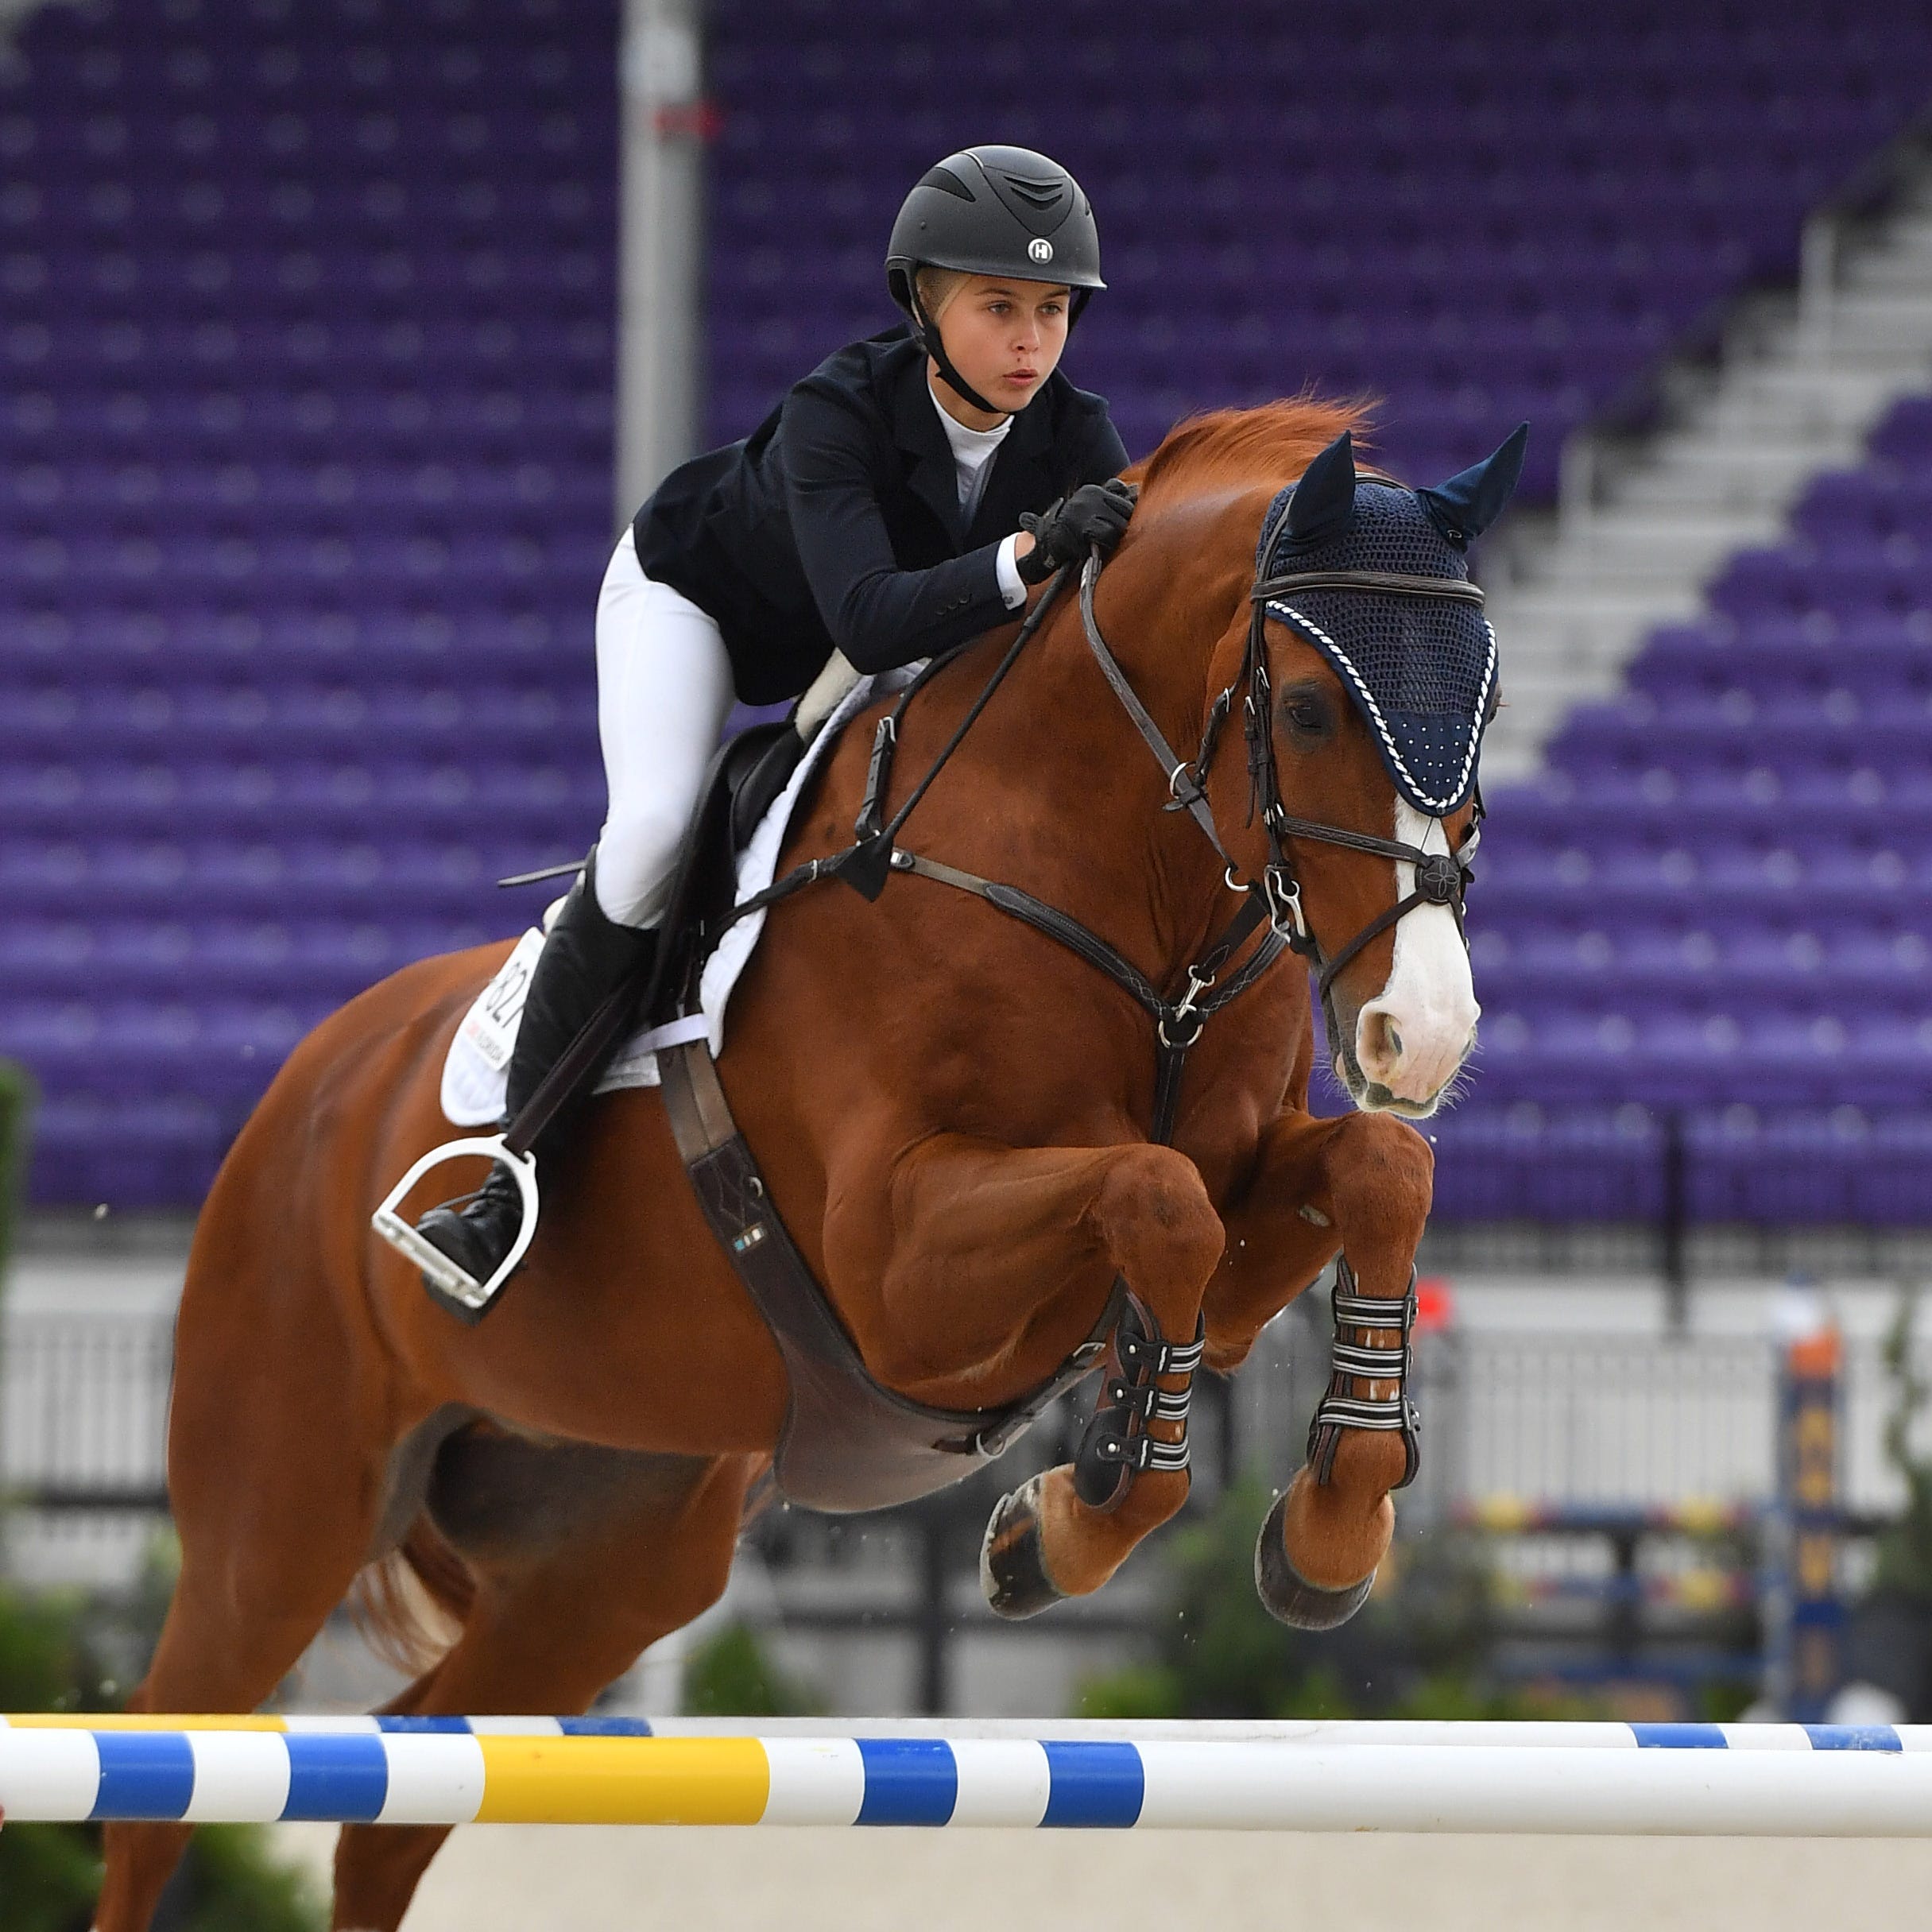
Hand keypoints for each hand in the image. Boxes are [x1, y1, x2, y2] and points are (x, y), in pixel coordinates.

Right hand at [1015, 479, 1136, 582]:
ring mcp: (1084, 515)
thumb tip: (1135, 493)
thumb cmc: (1071, 526)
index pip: (1125, 503)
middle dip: (1121, 529)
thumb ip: (1110, 497)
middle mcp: (1089, 499)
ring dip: (1113, 540)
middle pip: (1124, 515)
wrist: (1045, 541)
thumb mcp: (1088, 505)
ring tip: (1102, 544)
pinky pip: (1104, 540)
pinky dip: (1102, 547)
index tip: (1117, 527)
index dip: (1125, 518)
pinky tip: (1093, 548)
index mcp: (1093, 491)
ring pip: (1117, 528)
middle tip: (1110, 538)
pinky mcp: (1081, 531)